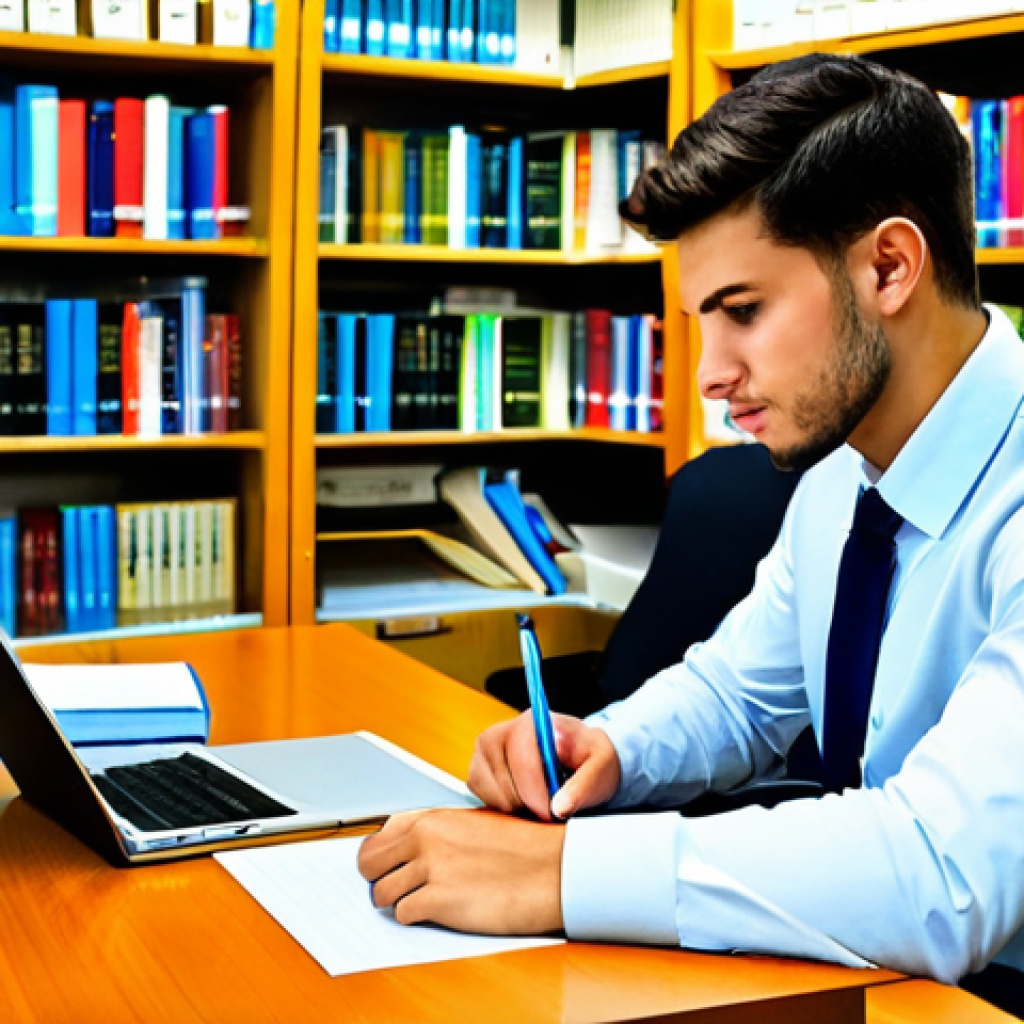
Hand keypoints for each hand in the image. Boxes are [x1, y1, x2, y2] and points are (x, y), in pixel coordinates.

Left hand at [357, 808, 564, 934]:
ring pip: (381, 893)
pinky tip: (439, 912)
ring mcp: (430, 869)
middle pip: (368, 864)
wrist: (553, 868)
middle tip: (400, 889)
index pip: (378, 835)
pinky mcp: (439, 901)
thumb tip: (409, 845)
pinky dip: (415, 917)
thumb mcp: (476, 824)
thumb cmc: (522, 848)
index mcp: (433, 817)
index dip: (380, 856)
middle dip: (380, 879)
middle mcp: (426, 838)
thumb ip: (439, 831)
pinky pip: (403, 914)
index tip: (387, 867)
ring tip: (424, 902)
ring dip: (399, 901)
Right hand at [467, 712, 621, 821]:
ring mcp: (484, 751)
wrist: (578, 758)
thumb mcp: (601, 767)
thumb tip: (560, 807)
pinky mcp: (477, 771)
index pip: (523, 758)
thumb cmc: (589, 758)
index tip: (552, 811)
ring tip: (540, 798)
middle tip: (552, 806)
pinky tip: (524, 800)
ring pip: (494, 795)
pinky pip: (484, 801)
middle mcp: (502, 731)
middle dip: (530, 802)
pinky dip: (505, 809)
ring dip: (519, 807)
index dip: (535, 790)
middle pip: (504, 780)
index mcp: (533, 722)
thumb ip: (584, 785)